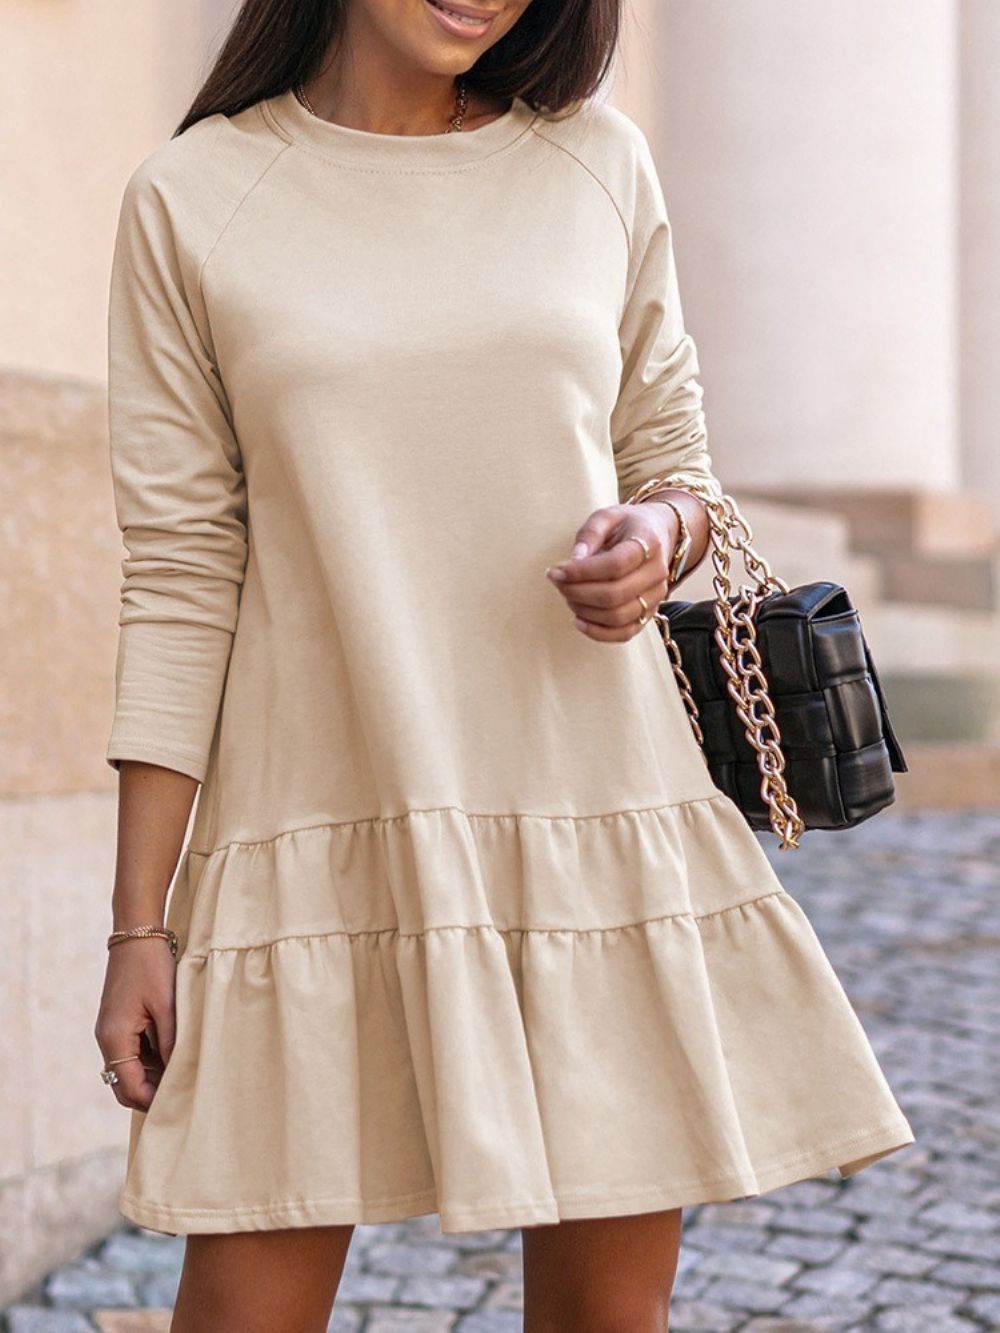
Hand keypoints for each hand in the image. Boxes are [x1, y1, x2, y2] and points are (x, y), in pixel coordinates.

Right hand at [94, 936, 176, 1111]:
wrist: (136, 934)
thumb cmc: (153, 966)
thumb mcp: (167, 1006)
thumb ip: (171, 1043)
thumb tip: (178, 1073)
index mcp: (115, 1037)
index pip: (129, 1086)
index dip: (152, 1100)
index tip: (179, 1104)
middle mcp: (107, 1038)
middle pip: (123, 1084)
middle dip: (150, 1094)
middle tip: (182, 1095)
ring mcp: (110, 1030)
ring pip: (128, 1070)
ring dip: (151, 1077)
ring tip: (182, 1074)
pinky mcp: (117, 1022)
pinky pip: (130, 1053)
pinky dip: (148, 1060)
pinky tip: (172, 1054)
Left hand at [545, 500, 679, 641]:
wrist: (659, 534)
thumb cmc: (627, 525)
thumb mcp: (607, 516)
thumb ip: (589, 534)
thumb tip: (573, 561)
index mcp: (649, 543)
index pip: (615, 565)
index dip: (581, 572)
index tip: (555, 571)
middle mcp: (656, 572)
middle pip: (615, 594)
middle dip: (578, 592)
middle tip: (558, 582)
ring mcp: (655, 596)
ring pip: (618, 617)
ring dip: (584, 610)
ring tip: (567, 595)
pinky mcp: (648, 613)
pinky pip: (625, 633)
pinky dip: (598, 633)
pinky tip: (578, 620)